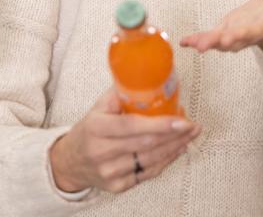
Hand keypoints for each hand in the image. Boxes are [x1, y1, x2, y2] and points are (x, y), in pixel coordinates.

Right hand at [49, 90, 198, 193]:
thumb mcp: (98, 107)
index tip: (182, 120)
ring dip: (175, 147)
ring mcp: (110, 172)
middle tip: (193, 125)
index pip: (132, 126)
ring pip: (150, 160)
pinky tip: (177, 149)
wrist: (69, 162)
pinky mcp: (117, 186)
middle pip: (146, 144)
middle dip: (174, 135)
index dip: (160, 124)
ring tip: (190, 135)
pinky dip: (166, 160)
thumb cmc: (89, 130)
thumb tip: (150, 78)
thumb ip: (121, 93)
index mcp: (96, 127)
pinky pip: (148, 173)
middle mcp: (101, 152)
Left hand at [180, 0, 262, 55]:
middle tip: (204, 46)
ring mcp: (239, 33)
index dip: (244, 35)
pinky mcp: (229, 29)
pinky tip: (184, 41)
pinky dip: (199, 39)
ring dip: (207, 42)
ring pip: (222, 40)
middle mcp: (253, 33)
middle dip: (220, 42)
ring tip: (192, 44)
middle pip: (236, 39)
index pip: (257, 30)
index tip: (230, 39)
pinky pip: (213, 36)